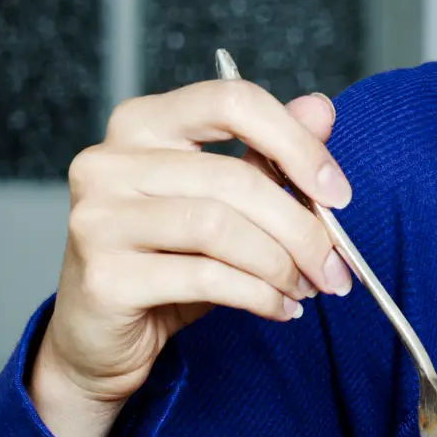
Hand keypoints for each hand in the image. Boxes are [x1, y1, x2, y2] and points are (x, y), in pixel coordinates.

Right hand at [30, 80, 354, 436]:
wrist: (99, 335)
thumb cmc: (165, 259)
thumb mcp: (224, 200)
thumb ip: (268, 153)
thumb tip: (320, 109)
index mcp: (142, 123)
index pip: (231, 101)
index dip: (296, 143)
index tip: (338, 192)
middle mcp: (109, 160)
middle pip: (234, 178)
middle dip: (301, 226)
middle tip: (335, 264)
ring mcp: (99, 218)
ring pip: (220, 227)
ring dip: (280, 263)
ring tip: (307, 286)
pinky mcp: (104, 276)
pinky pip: (205, 277)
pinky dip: (257, 295)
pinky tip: (280, 307)